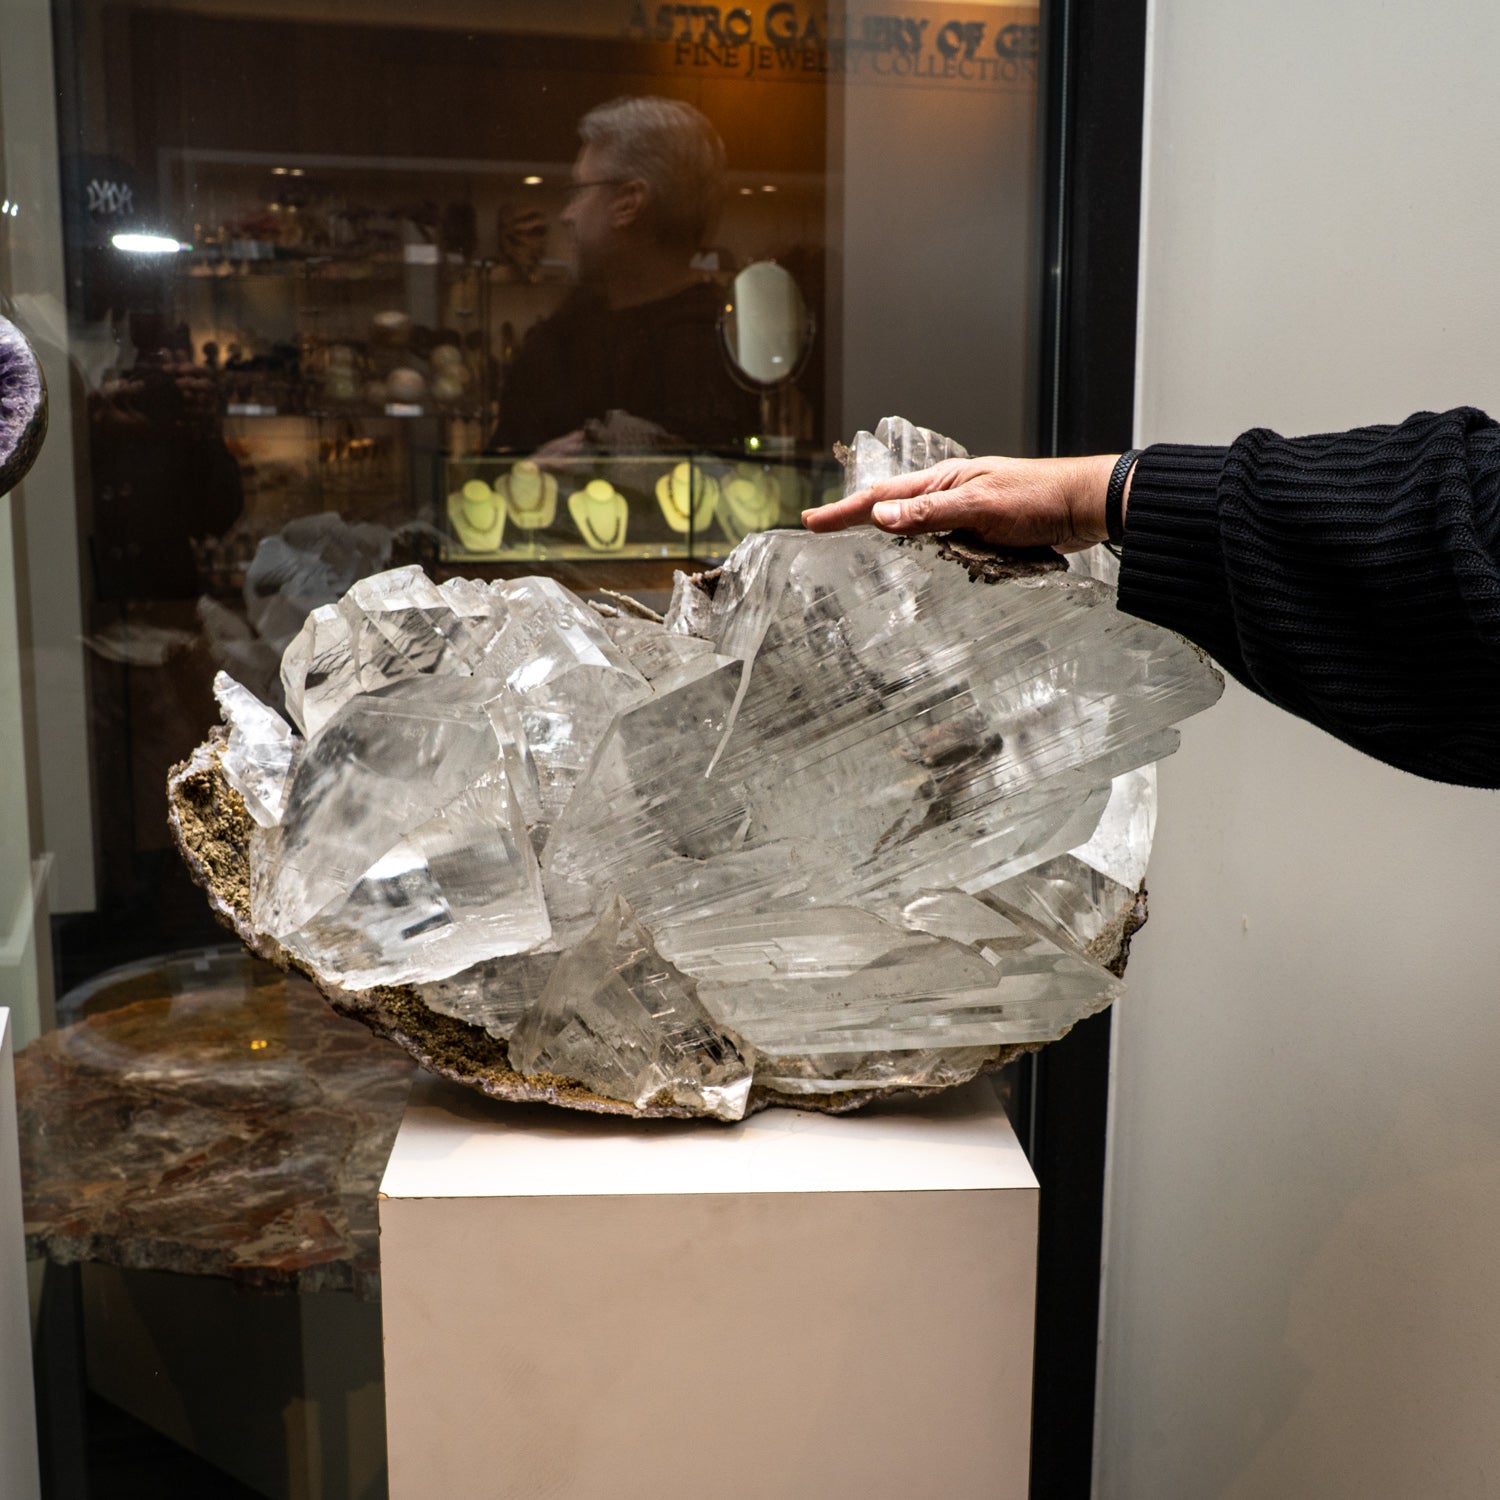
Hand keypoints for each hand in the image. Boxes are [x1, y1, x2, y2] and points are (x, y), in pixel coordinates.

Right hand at [801, 453, 1123, 553]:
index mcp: (943, 481)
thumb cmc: (1038, 500)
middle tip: (823, 531)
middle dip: (856, 520)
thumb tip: (879, 516)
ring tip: (854, 546)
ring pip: (917, 532)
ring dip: (889, 540)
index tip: (810, 522)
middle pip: (892, 511)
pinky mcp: (983, 534)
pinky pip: (943, 547)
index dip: (843, 512)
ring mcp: (965, 515)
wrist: (1085, 507)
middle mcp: (949, 495)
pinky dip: (924, 555)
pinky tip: (915, 565)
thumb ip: (929, 513)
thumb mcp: (979, 506)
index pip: (880, 498)